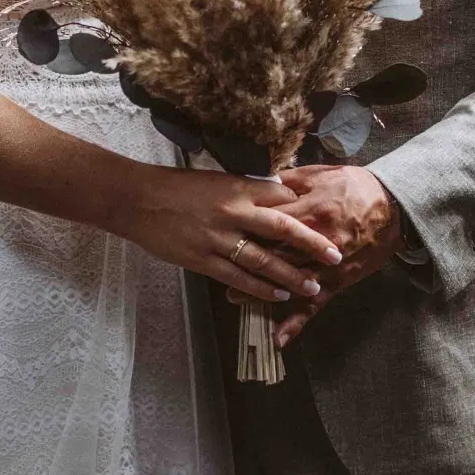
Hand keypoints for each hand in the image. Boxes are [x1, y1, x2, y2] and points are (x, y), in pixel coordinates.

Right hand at [114, 165, 343, 302]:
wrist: (137, 199)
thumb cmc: (176, 187)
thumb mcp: (215, 179)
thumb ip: (245, 190)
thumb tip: (277, 194)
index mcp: (238, 188)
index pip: (283, 197)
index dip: (307, 209)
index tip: (327, 218)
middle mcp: (234, 212)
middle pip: (284, 229)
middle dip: (313, 244)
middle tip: (337, 255)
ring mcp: (218, 238)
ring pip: (264, 260)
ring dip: (292, 274)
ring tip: (313, 285)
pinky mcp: (203, 259)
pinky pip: (238, 278)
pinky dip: (261, 288)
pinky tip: (279, 295)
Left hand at [234, 165, 400, 346]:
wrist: (396, 208)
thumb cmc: (357, 187)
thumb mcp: (322, 174)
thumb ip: (289, 180)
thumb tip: (258, 181)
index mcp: (310, 210)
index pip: (270, 223)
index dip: (247, 229)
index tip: (224, 233)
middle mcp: (316, 242)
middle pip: (275, 255)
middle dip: (247, 264)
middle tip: (220, 270)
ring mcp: (327, 265)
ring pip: (289, 282)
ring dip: (262, 293)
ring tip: (236, 299)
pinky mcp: (338, 281)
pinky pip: (316, 304)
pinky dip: (298, 322)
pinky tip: (280, 338)